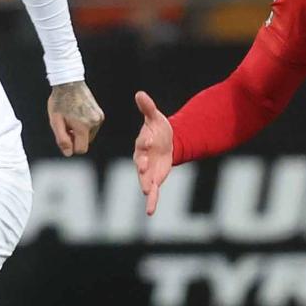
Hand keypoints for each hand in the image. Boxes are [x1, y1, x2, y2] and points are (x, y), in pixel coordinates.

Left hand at [47, 80, 103, 154]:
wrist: (69, 83)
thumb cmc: (60, 101)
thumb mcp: (55, 122)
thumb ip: (62, 139)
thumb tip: (68, 153)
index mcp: (83, 126)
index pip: (81, 149)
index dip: (71, 146)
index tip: (65, 135)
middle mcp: (94, 123)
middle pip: (86, 142)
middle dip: (76, 138)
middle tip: (67, 124)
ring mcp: (99, 118)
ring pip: (89, 135)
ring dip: (81, 131)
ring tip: (72, 118)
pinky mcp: (101, 114)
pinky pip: (93, 127)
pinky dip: (86, 125)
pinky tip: (78, 114)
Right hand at [133, 90, 172, 215]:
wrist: (165, 142)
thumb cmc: (157, 129)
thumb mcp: (155, 117)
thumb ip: (147, 107)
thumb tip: (140, 93)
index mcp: (142, 142)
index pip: (143, 142)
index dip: (146, 142)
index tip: (149, 142)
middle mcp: (142, 158)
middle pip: (140, 163)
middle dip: (142, 166)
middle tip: (144, 169)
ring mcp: (148, 171)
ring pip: (145, 179)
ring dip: (146, 186)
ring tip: (147, 192)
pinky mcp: (154, 180)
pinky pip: (153, 192)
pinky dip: (151, 202)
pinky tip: (150, 212)